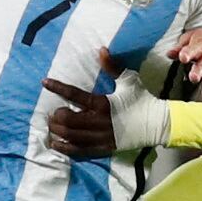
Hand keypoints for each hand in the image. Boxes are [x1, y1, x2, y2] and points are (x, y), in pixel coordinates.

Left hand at [44, 55, 171, 157]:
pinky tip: (57, 143)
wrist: (156, 124)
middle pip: (67, 119)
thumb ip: (112, 67)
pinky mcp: (103, 148)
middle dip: (56, 116)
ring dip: (57, 131)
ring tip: (52, 127)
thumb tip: (101, 50)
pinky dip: (65, 147)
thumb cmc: (142, 100)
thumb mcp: (128, 80)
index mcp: (102, 103)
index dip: (57, 87)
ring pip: (70, 136)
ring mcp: (100, 137)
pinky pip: (79, 151)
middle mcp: (99, 121)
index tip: (45, 82)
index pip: (74, 94)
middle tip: (53, 113)